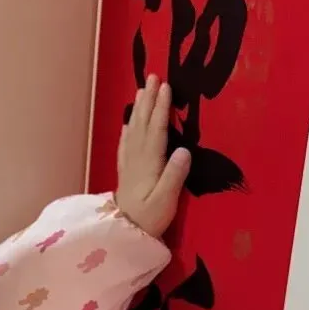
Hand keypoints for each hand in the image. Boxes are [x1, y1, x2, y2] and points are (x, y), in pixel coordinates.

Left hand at [115, 75, 190, 238]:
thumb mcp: (166, 200)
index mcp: (149, 162)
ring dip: (139, 108)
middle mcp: (137, 158)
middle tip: (153, 76)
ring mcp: (129, 163)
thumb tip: (184, 150)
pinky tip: (128, 121)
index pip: (156, 129)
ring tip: (141, 90)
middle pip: (143, 123)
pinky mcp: (125, 170)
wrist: (124, 233)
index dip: (161, 107)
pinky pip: (126, 142)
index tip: (166, 87)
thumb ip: (175, 175)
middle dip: (148, 99)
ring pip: (134, 129)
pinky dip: (128, 128)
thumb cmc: (149, 218)